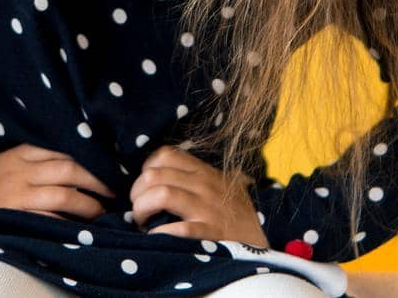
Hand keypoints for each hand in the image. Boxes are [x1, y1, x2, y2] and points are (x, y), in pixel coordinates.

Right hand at [0, 139, 116, 226]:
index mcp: (17, 154)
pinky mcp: (16, 218)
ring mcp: (20, 196)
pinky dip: (68, 224)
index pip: (59, 149)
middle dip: (95, 179)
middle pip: (69, 169)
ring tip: (102, 212)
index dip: (85, 156)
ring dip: (88, 204)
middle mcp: (22, 172)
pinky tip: (80, 229)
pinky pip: (50, 220)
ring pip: (65, 195)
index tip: (102, 163)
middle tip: (112, 189)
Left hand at [129, 144, 268, 246]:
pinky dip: (159, 232)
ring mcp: (207, 208)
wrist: (261, 243)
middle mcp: (204, 185)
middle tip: (138, 209)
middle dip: (136, 193)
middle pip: (154, 175)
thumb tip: (160, 174)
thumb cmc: (235, 214)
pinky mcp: (210, 232)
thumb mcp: (220, 185)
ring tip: (142, 221)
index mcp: (204, 171)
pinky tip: (156, 236)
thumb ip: (196, 176)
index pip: (165, 155)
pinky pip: (177, 228)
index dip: (146, 169)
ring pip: (161, 194)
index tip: (145, 187)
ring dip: (141, 209)